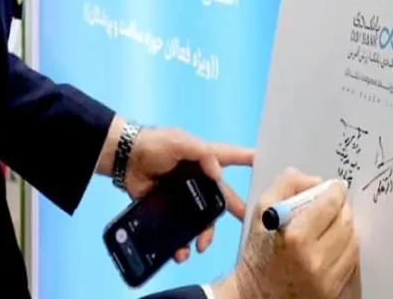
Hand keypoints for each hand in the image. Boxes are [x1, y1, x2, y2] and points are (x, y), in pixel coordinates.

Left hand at [99, 118, 253, 261]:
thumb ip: (201, 153)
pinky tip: (182, 250)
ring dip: (205, 233)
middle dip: (233, 209)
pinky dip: (182, 241)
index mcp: (202, 158)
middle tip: (246, 222)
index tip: (267, 163)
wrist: (125, 159)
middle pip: (220, 196)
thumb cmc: (153, 144)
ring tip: (201, 245)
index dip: (248, 159)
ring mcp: (183, 194)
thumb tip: (217, 173)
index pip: (230, 157)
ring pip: (202, 217)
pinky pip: (180, 227)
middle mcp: (197, 177)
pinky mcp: (168, 208)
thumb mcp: (179, 142)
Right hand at [213, 169, 357, 298]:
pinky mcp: (334, 290)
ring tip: (336, 220)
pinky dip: (347, 246)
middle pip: (345, 222)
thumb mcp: (262, 211)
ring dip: (347, 226)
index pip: (329, 205)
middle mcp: (315, 259)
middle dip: (343, 207)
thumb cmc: (259, 250)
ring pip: (353, 241)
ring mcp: (327, 278)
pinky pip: (351, 261)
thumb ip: (287, 186)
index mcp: (295, 237)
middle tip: (336, 202)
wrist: (258, 293)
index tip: (336, 186)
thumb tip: (316, 181)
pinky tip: (336, 241)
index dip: (335, 191)